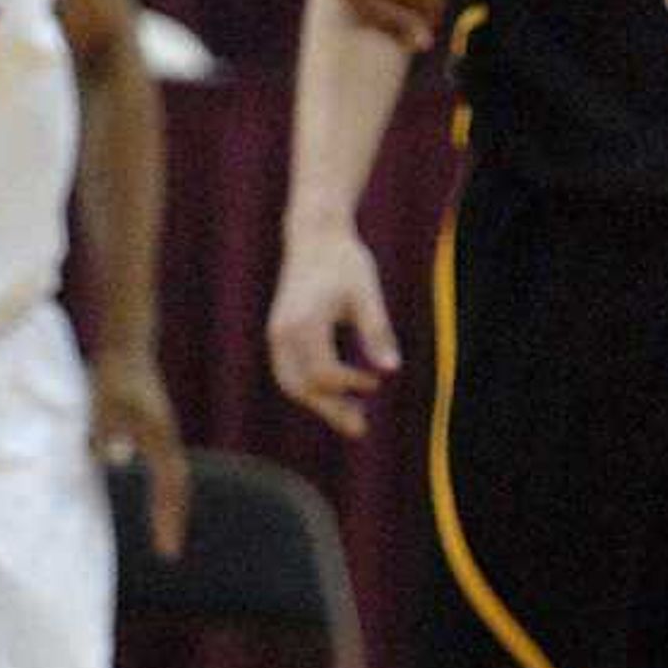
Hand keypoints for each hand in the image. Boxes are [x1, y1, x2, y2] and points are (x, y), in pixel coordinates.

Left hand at [91, 347, 190, 557]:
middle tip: (169, 550)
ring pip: (173, 476)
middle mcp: (166, 438)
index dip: (169, 518)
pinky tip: (152, 495)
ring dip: (170, 504)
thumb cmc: (113, 373)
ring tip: (165, 531)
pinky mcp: (153, 427)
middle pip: (177, 485)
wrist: (126, 344)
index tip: (167, 549)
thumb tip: (116, 462)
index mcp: (159, 437)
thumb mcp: (105, 402)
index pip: (170, 485)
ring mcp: (162, 433)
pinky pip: (164, 465)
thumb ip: (109, 430)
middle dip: (173, 518)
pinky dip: (162, 487)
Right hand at [268, 224, 399, 437]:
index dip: (350, 384)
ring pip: (291, 383)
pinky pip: (288, 372)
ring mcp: (276, 334)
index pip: (323, 373)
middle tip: (360, 430)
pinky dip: (310, 387)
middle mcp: (282, 333)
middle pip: (301, 387)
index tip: (375, 382)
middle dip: (331, 409)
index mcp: (304, 324)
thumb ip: (376, 331)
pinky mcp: (278, 334)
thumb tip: (391, 370)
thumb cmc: (345, 262)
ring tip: (351, 418)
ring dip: (320, 403)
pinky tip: (337, 394)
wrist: (314, 236)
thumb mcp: (367, 294)